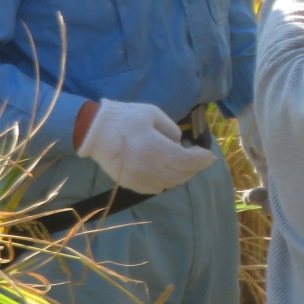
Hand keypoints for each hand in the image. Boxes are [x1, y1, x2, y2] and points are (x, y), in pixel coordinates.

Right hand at [76, 100, 215, 195]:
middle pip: (181, 175)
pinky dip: (165, 182)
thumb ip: (171, 130)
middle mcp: (148, 167)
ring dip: (180, 175)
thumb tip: (180, 144)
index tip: (209, 156)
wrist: (94, 131)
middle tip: (197, 158)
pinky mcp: (130, 183)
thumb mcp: (153, 114)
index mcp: (155, 148)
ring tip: (181, 163)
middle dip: (193, 167)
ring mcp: (138, 178)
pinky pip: (155, 189)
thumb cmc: (125, 118)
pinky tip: (165, 172)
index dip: (202, 160)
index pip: (187, 161)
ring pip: (169, 184)